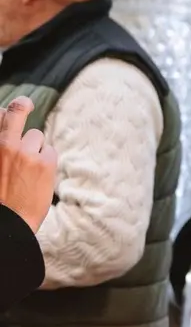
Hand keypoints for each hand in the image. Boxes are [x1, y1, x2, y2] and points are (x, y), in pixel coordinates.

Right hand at [0, 96, 57, 232]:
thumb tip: (3, 122)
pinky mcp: (44, 162)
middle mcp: (4, 144)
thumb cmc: (0, 197)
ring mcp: (24, 151)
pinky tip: (39, 176)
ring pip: (36, 136)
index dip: (4, 111)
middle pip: (17, 109)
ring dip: (35, 148)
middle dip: (22, 105)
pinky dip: (47, 161)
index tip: (11, 109)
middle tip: (27, 104)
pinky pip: (49, 151)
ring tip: (28, 170)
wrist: (8, 223)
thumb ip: (0, 147)